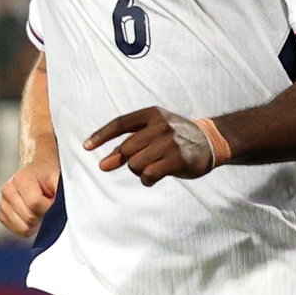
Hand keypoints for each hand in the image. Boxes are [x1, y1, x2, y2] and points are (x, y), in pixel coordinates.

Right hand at [0, 160, 59, 236]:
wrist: (39, 171)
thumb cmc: (49, 176)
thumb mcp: (58, 179)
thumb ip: (61, 192)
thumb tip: (63, 208)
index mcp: (21, 179)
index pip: (34, 203)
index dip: (48, 207)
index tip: (54, 202)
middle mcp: (8, 190)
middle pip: (29, 217)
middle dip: (42, 215)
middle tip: (47, 205)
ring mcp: (3, 202)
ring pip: (23, 227)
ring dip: (35, 223)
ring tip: (40, 210)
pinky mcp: (2, 214)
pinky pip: (17, 229)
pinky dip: (28, 227)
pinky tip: (33, 215)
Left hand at [87, 108, 219, 183]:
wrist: (209, 141)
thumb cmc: (174, 138)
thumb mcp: (152, 134)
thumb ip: (127, 146)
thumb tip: (102, 165)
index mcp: (152, 114)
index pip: (120, 123)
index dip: (101, 135)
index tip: (86, 147)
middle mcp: (160, 125)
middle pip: (126, 149)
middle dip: (128, 160)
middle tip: (143, 162)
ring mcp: (170, 142)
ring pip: (135, 164)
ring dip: (139, 171)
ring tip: (153, 167)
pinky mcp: (177, 159)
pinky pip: (148, 175)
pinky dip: (147, 180)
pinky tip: (154, 178)